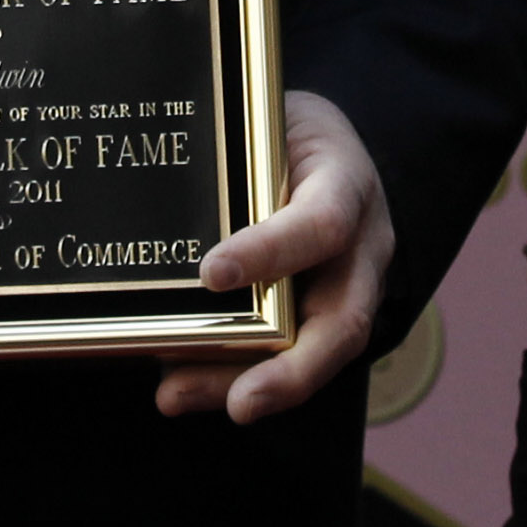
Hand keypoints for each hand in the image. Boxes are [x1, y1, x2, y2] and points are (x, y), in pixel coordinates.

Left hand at [152, 90, 391, 423]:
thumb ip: (236, 164)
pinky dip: (235, 377)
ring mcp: (351, 289)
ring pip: (317, 354)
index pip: (321, 223)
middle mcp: (362, 248)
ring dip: (251, 384)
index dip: (272, 252)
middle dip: (292, 371)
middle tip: (240, 403)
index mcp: (348, 185)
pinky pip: (290, 356)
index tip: (211, 274)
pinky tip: (183, 387)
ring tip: (178, 395)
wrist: (329, 148)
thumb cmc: (289, 133)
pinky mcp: (326, 315)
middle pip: (343, 322)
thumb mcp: (269, 124)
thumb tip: (163, 212)